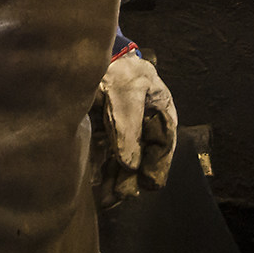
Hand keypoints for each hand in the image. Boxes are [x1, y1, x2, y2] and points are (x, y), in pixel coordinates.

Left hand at [91, 51, 177, 207]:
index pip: (164, 145)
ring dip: (114, 179)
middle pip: (142, 157)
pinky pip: (103, 154)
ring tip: (106, 199)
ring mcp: (123, 129)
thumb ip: (128, 129)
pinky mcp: (102, 131)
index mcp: (160, 113)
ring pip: (121, 160)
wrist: (89, 54)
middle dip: (132, 179)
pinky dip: (99, 169)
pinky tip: (93, 184)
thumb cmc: (120, 70)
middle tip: (122, 196)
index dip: (157, 167)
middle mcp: (144, 124)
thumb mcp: (127, 96)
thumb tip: (130, 165)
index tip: (150, 186)